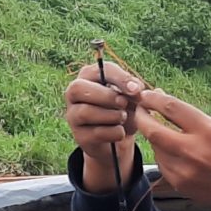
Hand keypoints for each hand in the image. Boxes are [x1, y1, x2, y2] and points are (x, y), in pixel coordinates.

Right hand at [65, 65, 141, 191]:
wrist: (116, 141)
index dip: (120, 78)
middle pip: (79, 88)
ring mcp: (73, 115)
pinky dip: (114, 133)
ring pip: (85, 112)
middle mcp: (74, 93)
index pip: (100, 69)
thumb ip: (134, 90)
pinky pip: (95, 133)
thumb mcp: (130, 98)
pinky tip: (120, 132)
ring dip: (111, 115)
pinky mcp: (80, 136)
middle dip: (106, 96)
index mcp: (89, 76)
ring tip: (123, 118)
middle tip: (124, 103)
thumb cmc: (122, 110)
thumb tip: (136, 90)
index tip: (137, 89)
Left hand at [131, 87, 210, 210]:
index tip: (146, 95)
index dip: (154, 99)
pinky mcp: (178, 182)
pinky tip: (177, 153)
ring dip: (155, 136)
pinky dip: (164, 153)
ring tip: (166, 132)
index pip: (172, 108)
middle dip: (141, 117)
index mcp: (208, 131)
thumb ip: (192, 117)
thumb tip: (162, 99)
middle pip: (153, 130)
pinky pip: (161, 162)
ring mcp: (184, 169)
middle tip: (140, 110)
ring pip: (155, 146)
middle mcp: (193, 150)